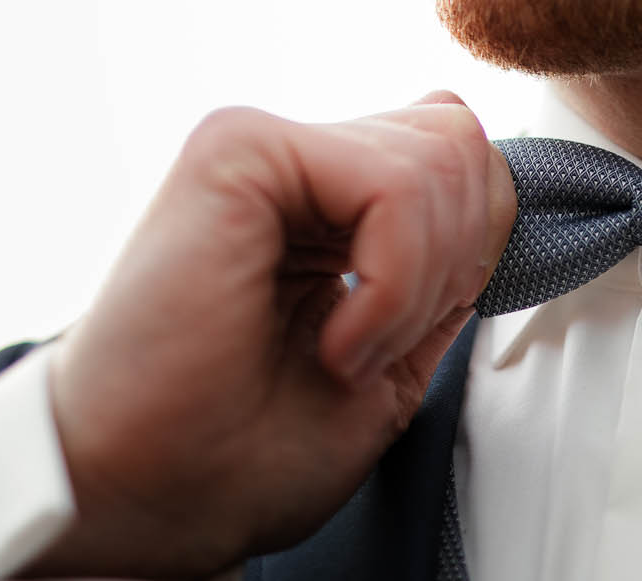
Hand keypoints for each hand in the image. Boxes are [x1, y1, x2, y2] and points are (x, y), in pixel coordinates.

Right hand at [23, 93, 516, 578]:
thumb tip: (498, 188)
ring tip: (347, 350)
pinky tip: (339, 339)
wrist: (143, 499)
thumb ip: (442, 265)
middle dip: (456, 261)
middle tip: (379, 347)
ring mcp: (266, 146)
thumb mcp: (393, 354)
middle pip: (459, 141)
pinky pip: (393, 183)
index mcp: (325, 201)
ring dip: (419, 284)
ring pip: (440, 156)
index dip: (474, 246)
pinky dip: (394, 282)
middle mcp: (296, 161)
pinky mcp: (239, 149)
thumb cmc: (237, 453)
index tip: (410, 337)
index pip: (457, 153)